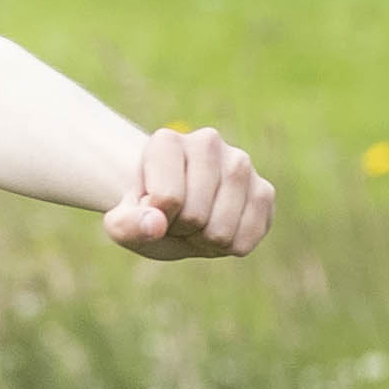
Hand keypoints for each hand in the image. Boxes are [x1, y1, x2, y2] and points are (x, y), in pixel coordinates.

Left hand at [107, 126, 269, 262]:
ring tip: (196, 221)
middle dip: (180, 229)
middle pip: (194, 215)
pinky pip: (247, 237)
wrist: (175, 210)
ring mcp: (242, 164)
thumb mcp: (123, 224)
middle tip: (176, 217)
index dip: (154, 218)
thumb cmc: (146, 212)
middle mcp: (208, 142)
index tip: (151, 207)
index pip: (166, 199)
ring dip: (204, 240)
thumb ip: (126, 225)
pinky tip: (219, 227)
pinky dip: (228, 247)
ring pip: (221, 229)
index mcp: (165, 142)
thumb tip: (155, 225)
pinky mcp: (264, 190)